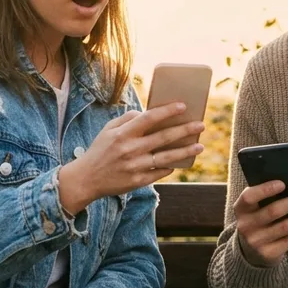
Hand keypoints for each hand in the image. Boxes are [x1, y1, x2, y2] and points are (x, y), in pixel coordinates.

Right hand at [58, 103, 204, 212]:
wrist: (86, 179)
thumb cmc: (100, 150)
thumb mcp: (108, 130)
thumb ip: (127, 119)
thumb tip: (148, 113)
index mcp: (122, 134)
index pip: (149, 118)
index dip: (167, 111)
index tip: (183, 106)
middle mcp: (130, 150)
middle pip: (163, 138)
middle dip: (184, 130)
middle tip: (201, 125)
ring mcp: (134, 167)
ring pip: (166, 158)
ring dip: (185, 151)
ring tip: (200, 146)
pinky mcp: (137, 182)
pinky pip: (159, 173)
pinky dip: (170, 167)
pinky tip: (180, 162)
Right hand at [233, 180, 287, 266]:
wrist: (250, 250)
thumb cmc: (259, 219)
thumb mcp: (255, 208)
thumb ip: (266, 197)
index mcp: (241, 209)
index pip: (249, 197)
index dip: (265, 189)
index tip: (283, 183)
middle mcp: (245, 226)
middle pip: (273, 211)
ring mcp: (256, 241)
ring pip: (286, 226)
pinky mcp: (268, 253)